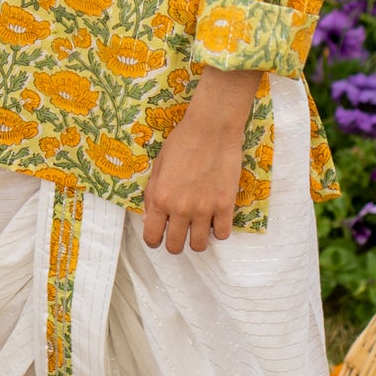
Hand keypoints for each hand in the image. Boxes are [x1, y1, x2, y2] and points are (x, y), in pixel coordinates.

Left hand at [140, 66, 258, 252]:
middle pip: (176, 246)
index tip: (160, 236)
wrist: (211, 128)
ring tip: (199, 227)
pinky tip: (216, 219)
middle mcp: (180, 208)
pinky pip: (223, 234)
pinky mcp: (226, 205)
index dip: (154, 240)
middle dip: (175, 242)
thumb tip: (149, 218)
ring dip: (197, 239)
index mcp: (160, 198)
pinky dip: (219, 230)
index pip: (152, 237)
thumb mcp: (158, 166)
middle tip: (180, 232)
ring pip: (200, 245)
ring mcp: (204, 209)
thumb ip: (152, 194)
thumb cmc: (182, 142)